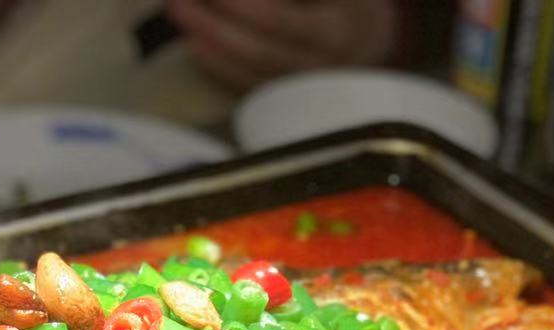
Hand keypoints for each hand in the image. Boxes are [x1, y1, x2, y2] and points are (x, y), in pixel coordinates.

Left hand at [169, 0, 398, 91]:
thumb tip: (245, 0)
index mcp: (338, 30)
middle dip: (216, 23)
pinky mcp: (287, 95)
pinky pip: (248, 85)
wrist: (374, 36)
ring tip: (179, 10)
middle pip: (261, 49)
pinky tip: (194, 42)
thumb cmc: (349, 4)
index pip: (283, 22)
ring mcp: (303, 84)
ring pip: (250, 70)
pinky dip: (218, 64)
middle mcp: (322, 63)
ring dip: (210, 41)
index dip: (248, 6)